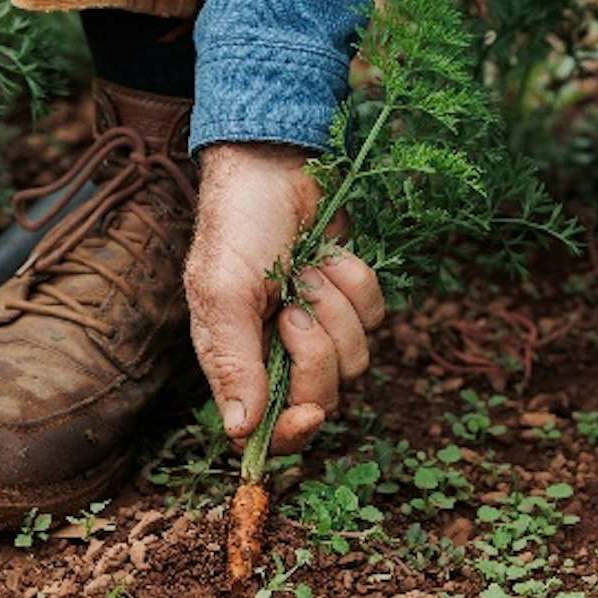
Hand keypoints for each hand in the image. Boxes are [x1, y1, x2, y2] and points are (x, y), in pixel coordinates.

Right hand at [184, 142, 385, 453]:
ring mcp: (320, 326)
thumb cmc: (237, 226)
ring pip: (356, 358)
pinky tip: (329, 255)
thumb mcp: (223, 293)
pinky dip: (355, 283)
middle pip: (323, 398)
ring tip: (307, 270)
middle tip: (293, 309)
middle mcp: (279, 353)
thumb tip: (240, 431)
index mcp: (238, 362)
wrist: (275, 163)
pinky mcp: (351, 298)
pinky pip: (375, 317)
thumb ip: (233, 363)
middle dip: (316, 353)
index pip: (270, 430)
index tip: (310, 413)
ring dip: (335, 309)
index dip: (293, 434)